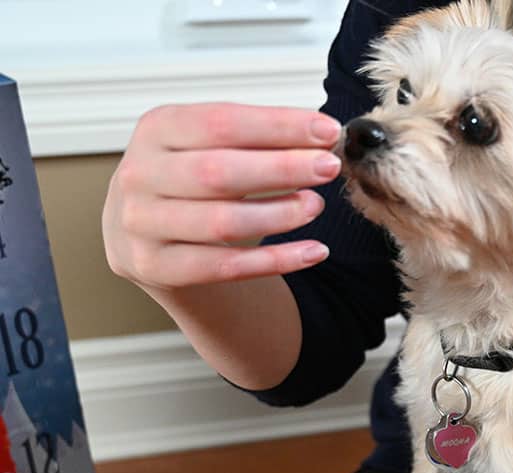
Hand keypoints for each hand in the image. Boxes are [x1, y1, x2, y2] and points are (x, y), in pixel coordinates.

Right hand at [103, 103, 341, 290]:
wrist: (146, 236)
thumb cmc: (191, 182)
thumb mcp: (211, 147)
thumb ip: (257, 139)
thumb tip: (322, 134)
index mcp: (156, 129)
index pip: (220, 122)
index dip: (277, 126)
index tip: (327, 130)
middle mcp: (140, 175)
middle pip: (218, 172)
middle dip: (282, 169)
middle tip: (329, 167)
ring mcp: (142, 224)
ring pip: (222, 223)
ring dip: (279, 215)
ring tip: (316, 205)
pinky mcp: (156, 267)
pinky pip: (226, 267)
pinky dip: (275, 261)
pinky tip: (313, 251)